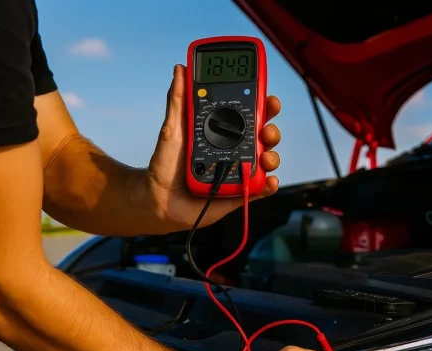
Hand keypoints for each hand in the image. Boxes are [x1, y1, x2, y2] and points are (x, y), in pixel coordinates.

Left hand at [146, 64, 281, 232]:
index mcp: (223, 131)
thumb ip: (178, 101)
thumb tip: (180, 70)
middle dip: (272, 130)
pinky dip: (270, 184)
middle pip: (263, 135)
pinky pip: (261, 188)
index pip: (249, 114)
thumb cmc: (166, 164)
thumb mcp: (172, 129)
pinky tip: (269, 180)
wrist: (159, 199)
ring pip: (267, 159)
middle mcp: (235, 149)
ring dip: (272, 156)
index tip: (267, 97)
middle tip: (265, 130)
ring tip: (265, 157)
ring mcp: (240, 171)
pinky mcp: (241, 192)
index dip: (262, 104)